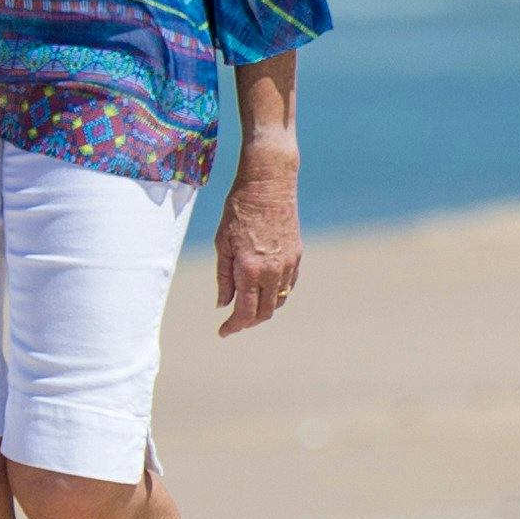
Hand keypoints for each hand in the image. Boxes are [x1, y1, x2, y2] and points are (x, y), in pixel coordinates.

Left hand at [212, 143, 301, 333]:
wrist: (268, 186)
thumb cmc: (238, 211)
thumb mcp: (222, 243)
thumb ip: (224, 277)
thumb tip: (223, 304)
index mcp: (250, 270)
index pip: (245, 312)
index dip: (233, 326)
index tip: (223, 332)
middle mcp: (272, 271)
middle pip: (264, 312)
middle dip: (248, 322)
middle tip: (234, 322)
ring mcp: (288, 265)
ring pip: (278, 301)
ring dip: (264, 310)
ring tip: (248, 307)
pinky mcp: (297, 256)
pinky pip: (288, 285)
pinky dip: (276, 294)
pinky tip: (264, 290)